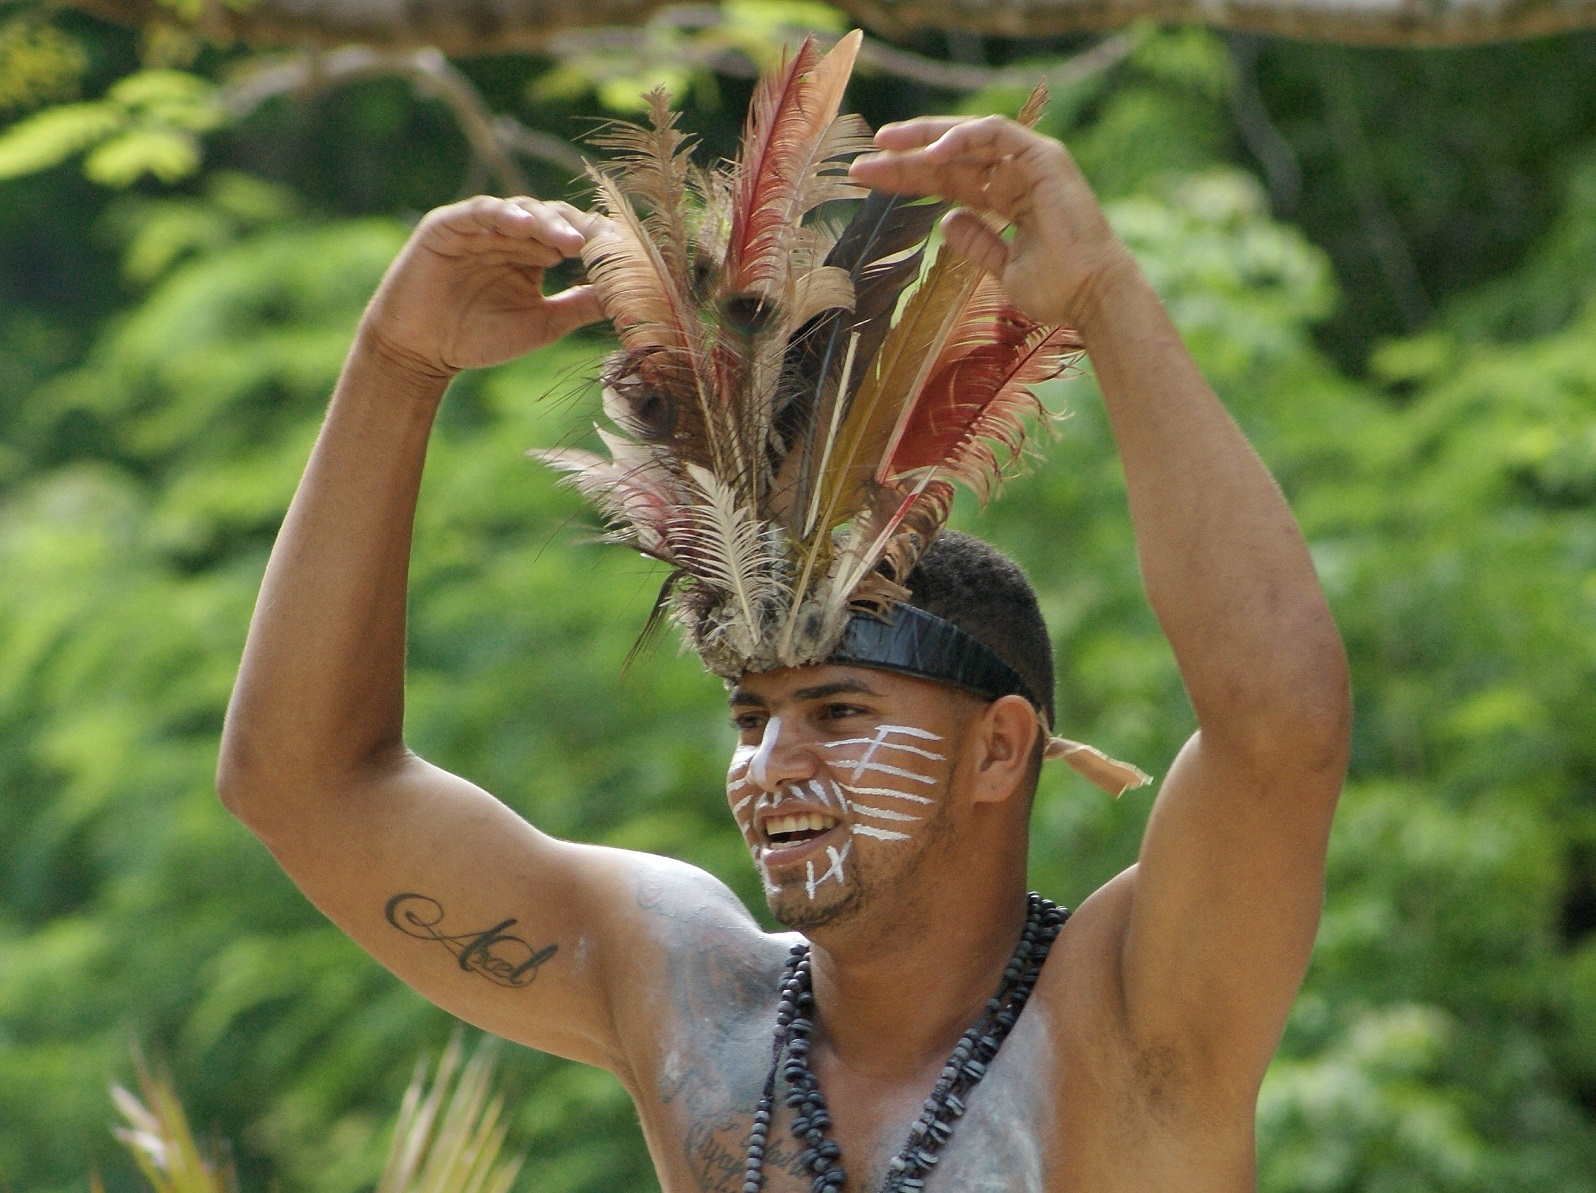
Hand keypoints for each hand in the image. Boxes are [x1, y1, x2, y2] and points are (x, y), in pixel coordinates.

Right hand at [358, 196, 605, 382]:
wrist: (421, 352)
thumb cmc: (479, 339)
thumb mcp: (542, 324)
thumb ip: (579, 306)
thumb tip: (629, 297)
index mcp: (534, 253)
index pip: (573, 236)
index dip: (598, 242)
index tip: (628, 257)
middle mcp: (511, 234)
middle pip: (554, 219)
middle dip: (580, 231)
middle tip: (604, 246)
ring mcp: (480, 226)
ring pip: (522, 211)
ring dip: (549, 223)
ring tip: (570, 242)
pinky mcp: (449, 224)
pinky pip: (480, 211)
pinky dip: (503, 214)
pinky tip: (524, 226)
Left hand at [849, 117, 1136, 329]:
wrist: (1091, 297)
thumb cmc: (1057, 290)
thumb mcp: (1003, 268)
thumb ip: (977, 243)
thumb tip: (946, 222)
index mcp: (1007, 199)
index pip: (948, 180)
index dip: (908, 177)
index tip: (869, 178)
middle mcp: (1017, 176)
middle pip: (952, 158)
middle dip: (906, 155)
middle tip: (863, 160)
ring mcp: (1031, 163)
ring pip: (969, 139)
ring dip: (926, 137)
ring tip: (887, 143)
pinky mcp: (1044, 158)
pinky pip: (998, 134)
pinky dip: (964, 137)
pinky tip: (931, 152)